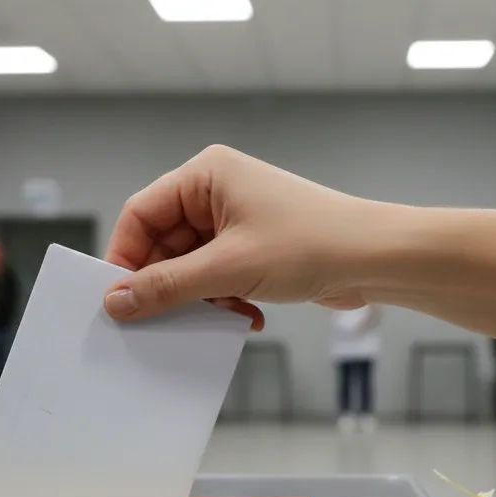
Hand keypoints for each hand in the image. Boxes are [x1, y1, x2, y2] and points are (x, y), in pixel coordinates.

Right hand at [103, 145, 383, 324]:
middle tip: (158, 321)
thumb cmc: (312, 243)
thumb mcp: (228, 269)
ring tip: (218, 315)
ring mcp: (235, 221)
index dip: (125, 258)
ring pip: (188, 266)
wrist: (379, 258)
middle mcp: (216, 192)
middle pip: (162, 244)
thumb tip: (116, 302)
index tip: (117, 299)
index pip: (140, 214)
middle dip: (166, 284)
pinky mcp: (252, 247)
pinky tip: (245, 314)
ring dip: (198, 298)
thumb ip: (166, 286)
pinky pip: (215, 277)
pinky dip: (223, 300)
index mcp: (205, 176)